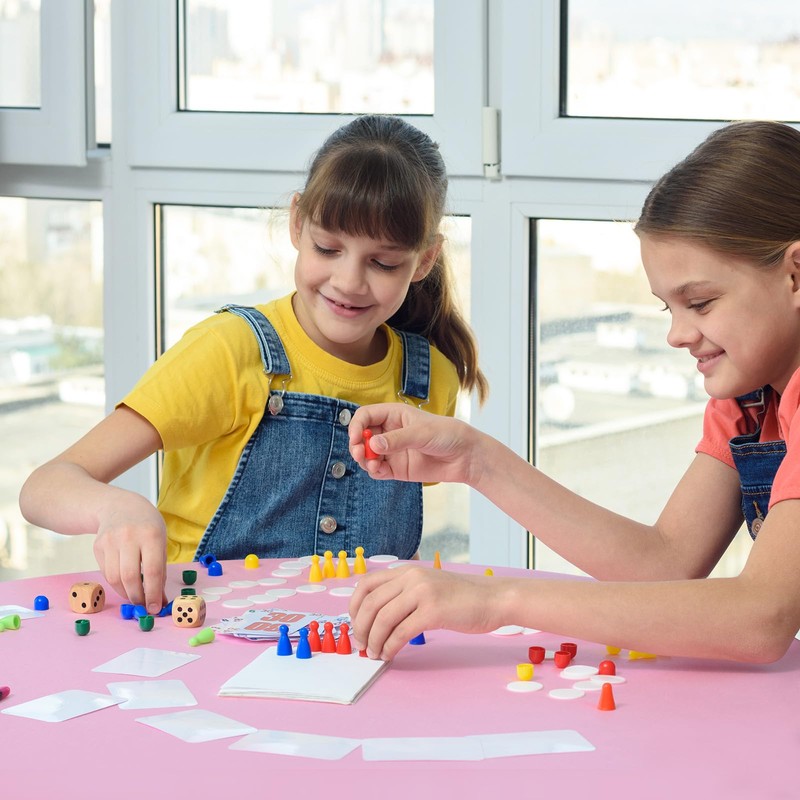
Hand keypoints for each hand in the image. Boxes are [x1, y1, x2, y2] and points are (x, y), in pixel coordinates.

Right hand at [93, 493, 167, 613]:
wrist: (120, 506)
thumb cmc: (147, 526)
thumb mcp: (161, 542)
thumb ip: (160, 570)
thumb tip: (160, 600)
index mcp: (151, 535)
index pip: (152, 571)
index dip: (153, 593)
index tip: (155, 608)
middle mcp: (129, 536)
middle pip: (130, 577)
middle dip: (137, 597)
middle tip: (143, 606)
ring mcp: (110, 540)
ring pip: (115, 578)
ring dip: (125, 593)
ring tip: (135, 597)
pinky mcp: (98, 546)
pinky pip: (106, 573)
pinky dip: (116, 584)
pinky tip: (125, 584)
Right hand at [348, 403, 480, 485]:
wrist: (464, 456)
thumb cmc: (446, 434)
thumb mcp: (421, 433)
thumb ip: (397, 439)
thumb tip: (372, 445)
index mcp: (394, 415)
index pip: (366, 416)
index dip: (356, 425)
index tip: (356, 438)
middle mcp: (389, 432)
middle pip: (362, 436)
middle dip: (356, 445)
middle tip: (359, 454)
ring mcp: (392, 451)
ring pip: (366, 455)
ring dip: (364, 460)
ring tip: (372, 465)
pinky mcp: (396, 468)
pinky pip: (377, 470)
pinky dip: (373, 471)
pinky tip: (378, 470)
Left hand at [348, 565, 505, 659]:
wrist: (492, 599)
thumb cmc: (461, 598)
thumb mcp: (427, 586)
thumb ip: (404, 594)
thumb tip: (376, 617)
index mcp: (407, 570)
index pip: (366, 584)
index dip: (354, 606)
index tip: (355, 625)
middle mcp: (411, 577)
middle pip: (370, 603)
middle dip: (361, 628)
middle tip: (361, 645)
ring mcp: (422, 593)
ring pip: (382, 619)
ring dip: (374, 641)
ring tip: (375, 654)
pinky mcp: (433, 611)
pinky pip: (401, 632)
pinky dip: (390, 646)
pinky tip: (390, 654)